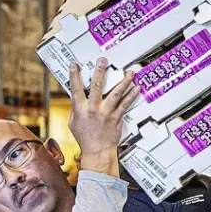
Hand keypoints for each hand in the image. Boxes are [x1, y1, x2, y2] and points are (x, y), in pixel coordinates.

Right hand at [69, 59, 137, 176]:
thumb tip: (76, 98)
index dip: (74, 75)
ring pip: (116, 93)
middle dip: (100, 71)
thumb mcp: (74, 122)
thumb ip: (76, 108)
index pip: (75, 88)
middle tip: (104, 60)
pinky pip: (125, 104)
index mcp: (80, 109)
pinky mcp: (116, 118)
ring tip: (130, 72)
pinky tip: (136, 88)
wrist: (97, 151)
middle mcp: (94, 109)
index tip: (75, 64)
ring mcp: (106, 113)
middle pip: (97, 86)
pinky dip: (132, 95)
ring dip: (124, 81)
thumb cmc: (85, 138)